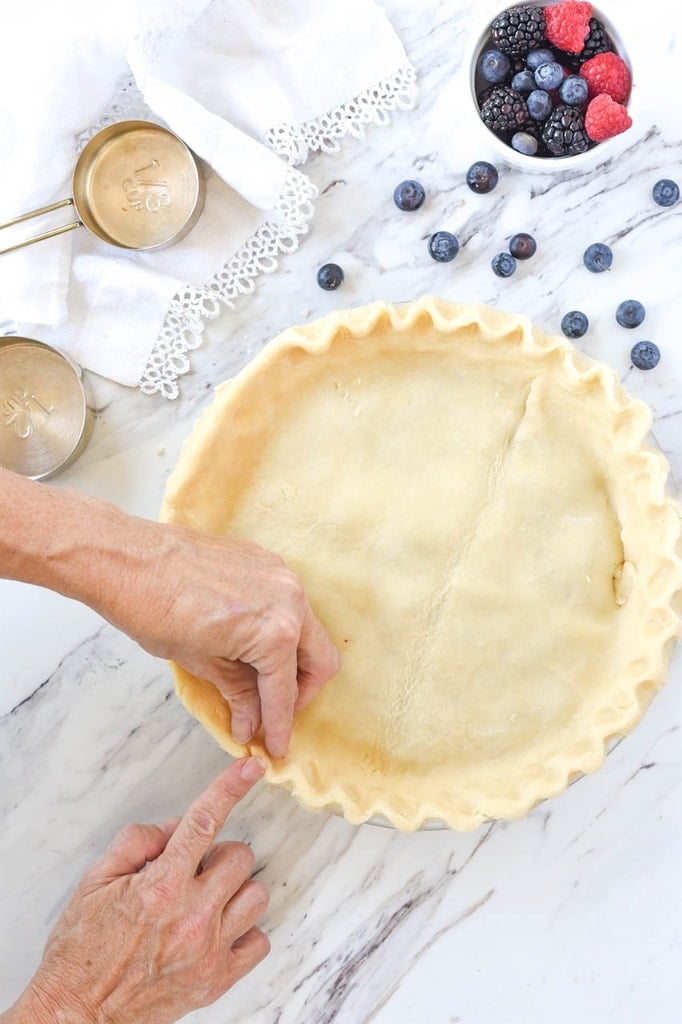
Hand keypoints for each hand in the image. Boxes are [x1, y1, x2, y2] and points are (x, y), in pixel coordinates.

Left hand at [0, 468, 339, 757]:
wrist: (125, 557)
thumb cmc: (153, 610)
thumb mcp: (200, 662)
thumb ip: (237, 693)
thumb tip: (251, 724)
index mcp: (276, 631)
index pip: (285, 692)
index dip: (280, 726)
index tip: (277, 748)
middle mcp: (290, 599)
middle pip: (321, 659)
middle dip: (301, 692)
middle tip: (274, 711)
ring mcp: (281, 575)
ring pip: (309, 629)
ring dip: (292, 658)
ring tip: (257, 678)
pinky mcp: (265, 560)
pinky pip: (287, 602)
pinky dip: (278, 627)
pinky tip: (247, 639)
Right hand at [3, 757, 268, 1023]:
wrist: (77, 1014)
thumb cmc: (82, 947)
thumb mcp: (95, 881)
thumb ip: (137, 842)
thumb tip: (175, 826)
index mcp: (161, 886)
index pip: (204, 822)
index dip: (230, 788)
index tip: (251, 767)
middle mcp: (192, 916)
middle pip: (240, 857)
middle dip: (218, 856)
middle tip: (191, 872)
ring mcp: (208, 951)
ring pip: (256, 895)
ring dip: (234, 892)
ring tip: (203, 904)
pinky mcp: (216, 981)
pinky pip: (259, 940)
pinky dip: (243, 932)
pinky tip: (215, 932)